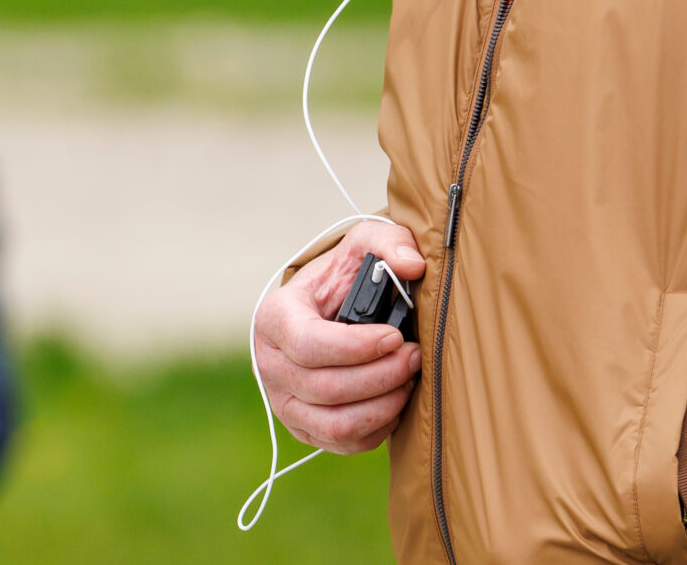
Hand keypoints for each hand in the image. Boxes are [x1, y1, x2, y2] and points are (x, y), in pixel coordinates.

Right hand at [252, 220, 425, 454]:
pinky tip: (397, 399)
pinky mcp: (304, 428)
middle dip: (380, 376)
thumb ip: (390, 243)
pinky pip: (343, 442)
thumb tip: (413, 265)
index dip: (356, 348)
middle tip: (416, 356)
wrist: (328, 309)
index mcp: (275, 318)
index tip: (395, 336)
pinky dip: (377, 427)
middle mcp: (270, 365)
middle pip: (326, 388)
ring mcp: (284, 402)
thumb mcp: (364, 245)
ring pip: (334, 423)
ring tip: (410, 379)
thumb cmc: (346, 277)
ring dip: (382, 405)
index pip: (309, 345)